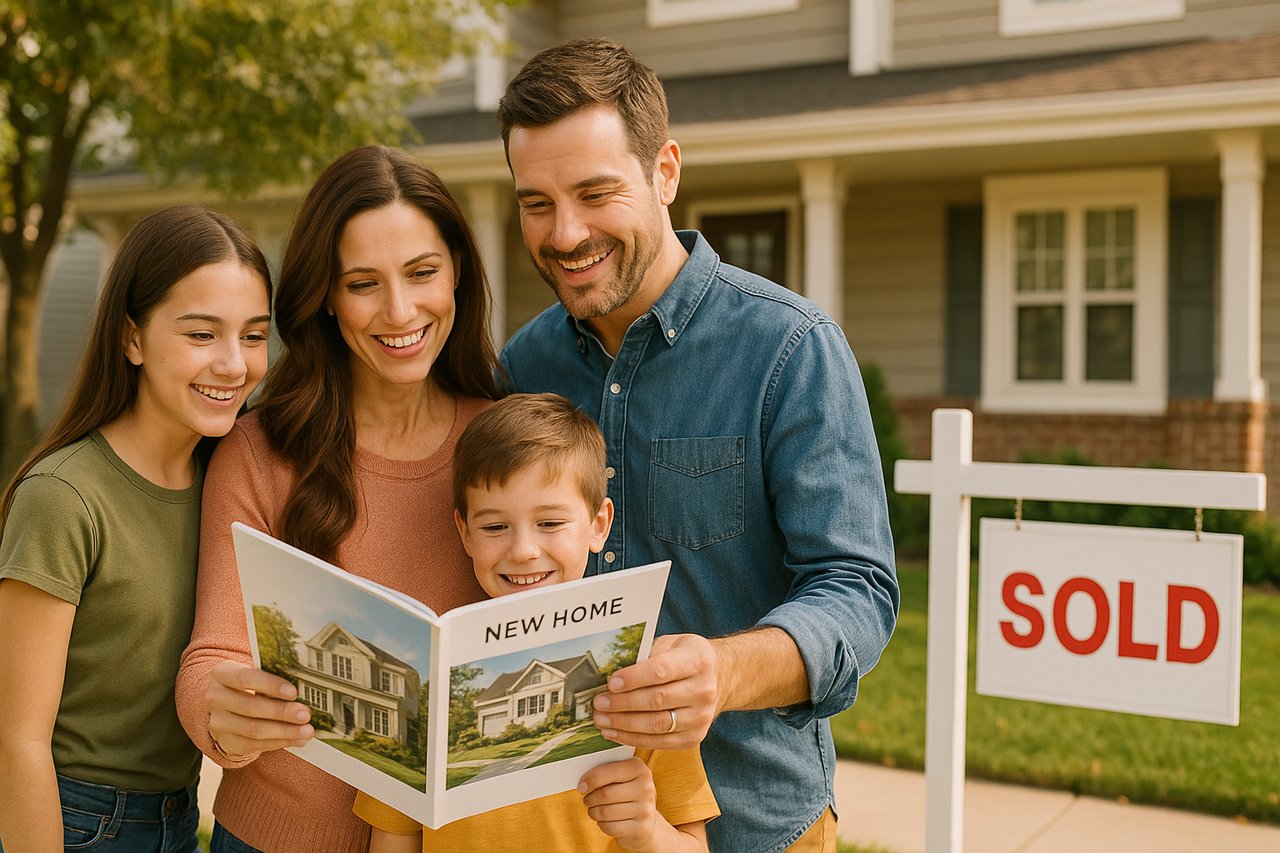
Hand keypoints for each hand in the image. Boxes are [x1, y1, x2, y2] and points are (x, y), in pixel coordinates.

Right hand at [206, 661, 312, 758]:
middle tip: (306, 714)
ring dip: (284, 731)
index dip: (270, 685)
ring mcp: (218, 722)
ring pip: (254, 729)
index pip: (245, 678)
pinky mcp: (226, 742)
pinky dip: (279, 742)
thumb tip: (306, 685)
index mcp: (222, 673)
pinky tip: (297, 739)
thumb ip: (274, 676)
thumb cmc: (250, 683)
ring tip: (307, 731)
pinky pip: (254, 745)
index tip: (294, 692)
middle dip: (282, 712)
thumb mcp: (256, 673)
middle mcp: (216, 698)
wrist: (228, 704)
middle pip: (251, 707)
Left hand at [579, 758, 667, 851]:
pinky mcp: (641, 828)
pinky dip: (602, 824)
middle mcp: (645, 787)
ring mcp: (645, 809)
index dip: (591, 779)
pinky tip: (605, 821)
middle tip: (587, 799)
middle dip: (590, 798)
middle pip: (606, 794)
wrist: (646, 823)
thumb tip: (584, 783)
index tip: (582, 786)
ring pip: (606, 812)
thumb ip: (605, 774)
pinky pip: (611, 827)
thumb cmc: (626, 795)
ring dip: (594, 812)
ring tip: (594, 810)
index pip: (608, 772)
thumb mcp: (621, 778)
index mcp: (638, 768)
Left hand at [592, 633, 717, 749]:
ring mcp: (701, 717)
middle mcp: (704, 690)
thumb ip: (646, 655)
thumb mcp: (671, 644)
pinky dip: (633, 739)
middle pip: (657, 700)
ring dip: (624, 724)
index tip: (610, 683)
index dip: (633, 678)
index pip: (661, 671)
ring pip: (657, 724)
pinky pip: (659, 742)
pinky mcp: (694, 737)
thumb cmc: (685, 658)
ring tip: (601, 719)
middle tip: (598, 703)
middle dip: (622, 703)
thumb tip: (611, 670)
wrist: (718, 678)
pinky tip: (614, 732)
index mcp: (698, 660)